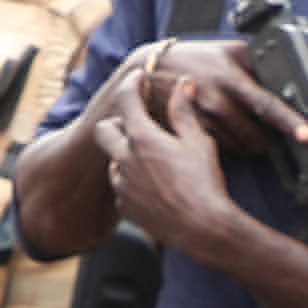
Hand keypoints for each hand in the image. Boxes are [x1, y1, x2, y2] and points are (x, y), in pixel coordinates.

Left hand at [91, 53, 259, 256]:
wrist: (203, 228)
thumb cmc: (203, 182)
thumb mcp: (198, 141)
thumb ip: (185, 111)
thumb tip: (183, 83)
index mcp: (141, 138)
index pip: (125, 100)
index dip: (131, 84)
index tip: (138, 79)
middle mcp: (124, 159)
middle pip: (104, 130)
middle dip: (117, 123)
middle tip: (140, 124)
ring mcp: (122, 185)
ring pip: (113, 161)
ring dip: (127, 155)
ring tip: (154, 160)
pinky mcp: (126, 208)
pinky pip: (121, 188)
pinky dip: (132, 182)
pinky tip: (156, 186)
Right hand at [131, 40, 307, 161]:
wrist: (148, 71)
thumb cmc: (194, 60)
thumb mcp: (227, 51)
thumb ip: (257, 61)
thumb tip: (289, 74)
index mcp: (232, 79)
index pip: (267, 103)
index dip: (289, 121)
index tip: (307, 135)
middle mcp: (217, 102)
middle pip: (256, 139)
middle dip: (263, 138)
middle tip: (256, 125)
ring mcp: (203, 121)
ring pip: (240, 149)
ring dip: (244, 143)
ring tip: (230, 123)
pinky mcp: (190, 135)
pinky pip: (220, 151)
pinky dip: (225, 145)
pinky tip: (216, 129)